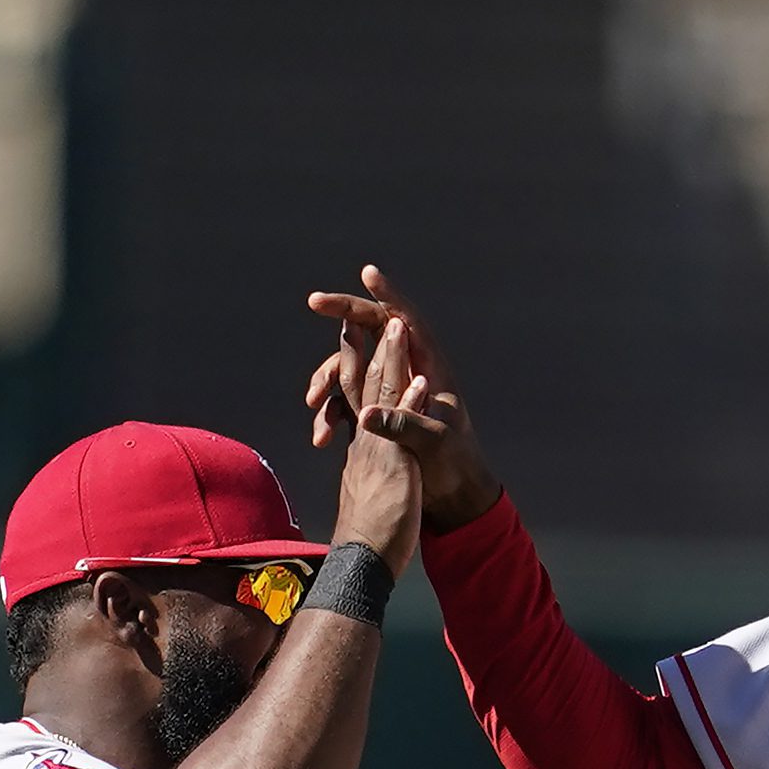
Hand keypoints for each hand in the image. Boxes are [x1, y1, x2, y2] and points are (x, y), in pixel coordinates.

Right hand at [302, 264, 498, 539]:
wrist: (453, 495)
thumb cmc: (456, 465)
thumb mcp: (433, 446)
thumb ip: (405, 428)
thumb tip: (367, 416)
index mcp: (429, 369)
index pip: (407, 321)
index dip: (388, 295)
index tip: (368, 273)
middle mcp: (409, 373)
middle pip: (374, 331)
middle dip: (344, 314)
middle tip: (313, 299)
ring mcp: (392, 392)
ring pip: (353, 367)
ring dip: (329, 378)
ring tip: (312, 401)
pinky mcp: (380, 414)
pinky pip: (348, 400)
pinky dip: (332, 413)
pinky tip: (321, 439)